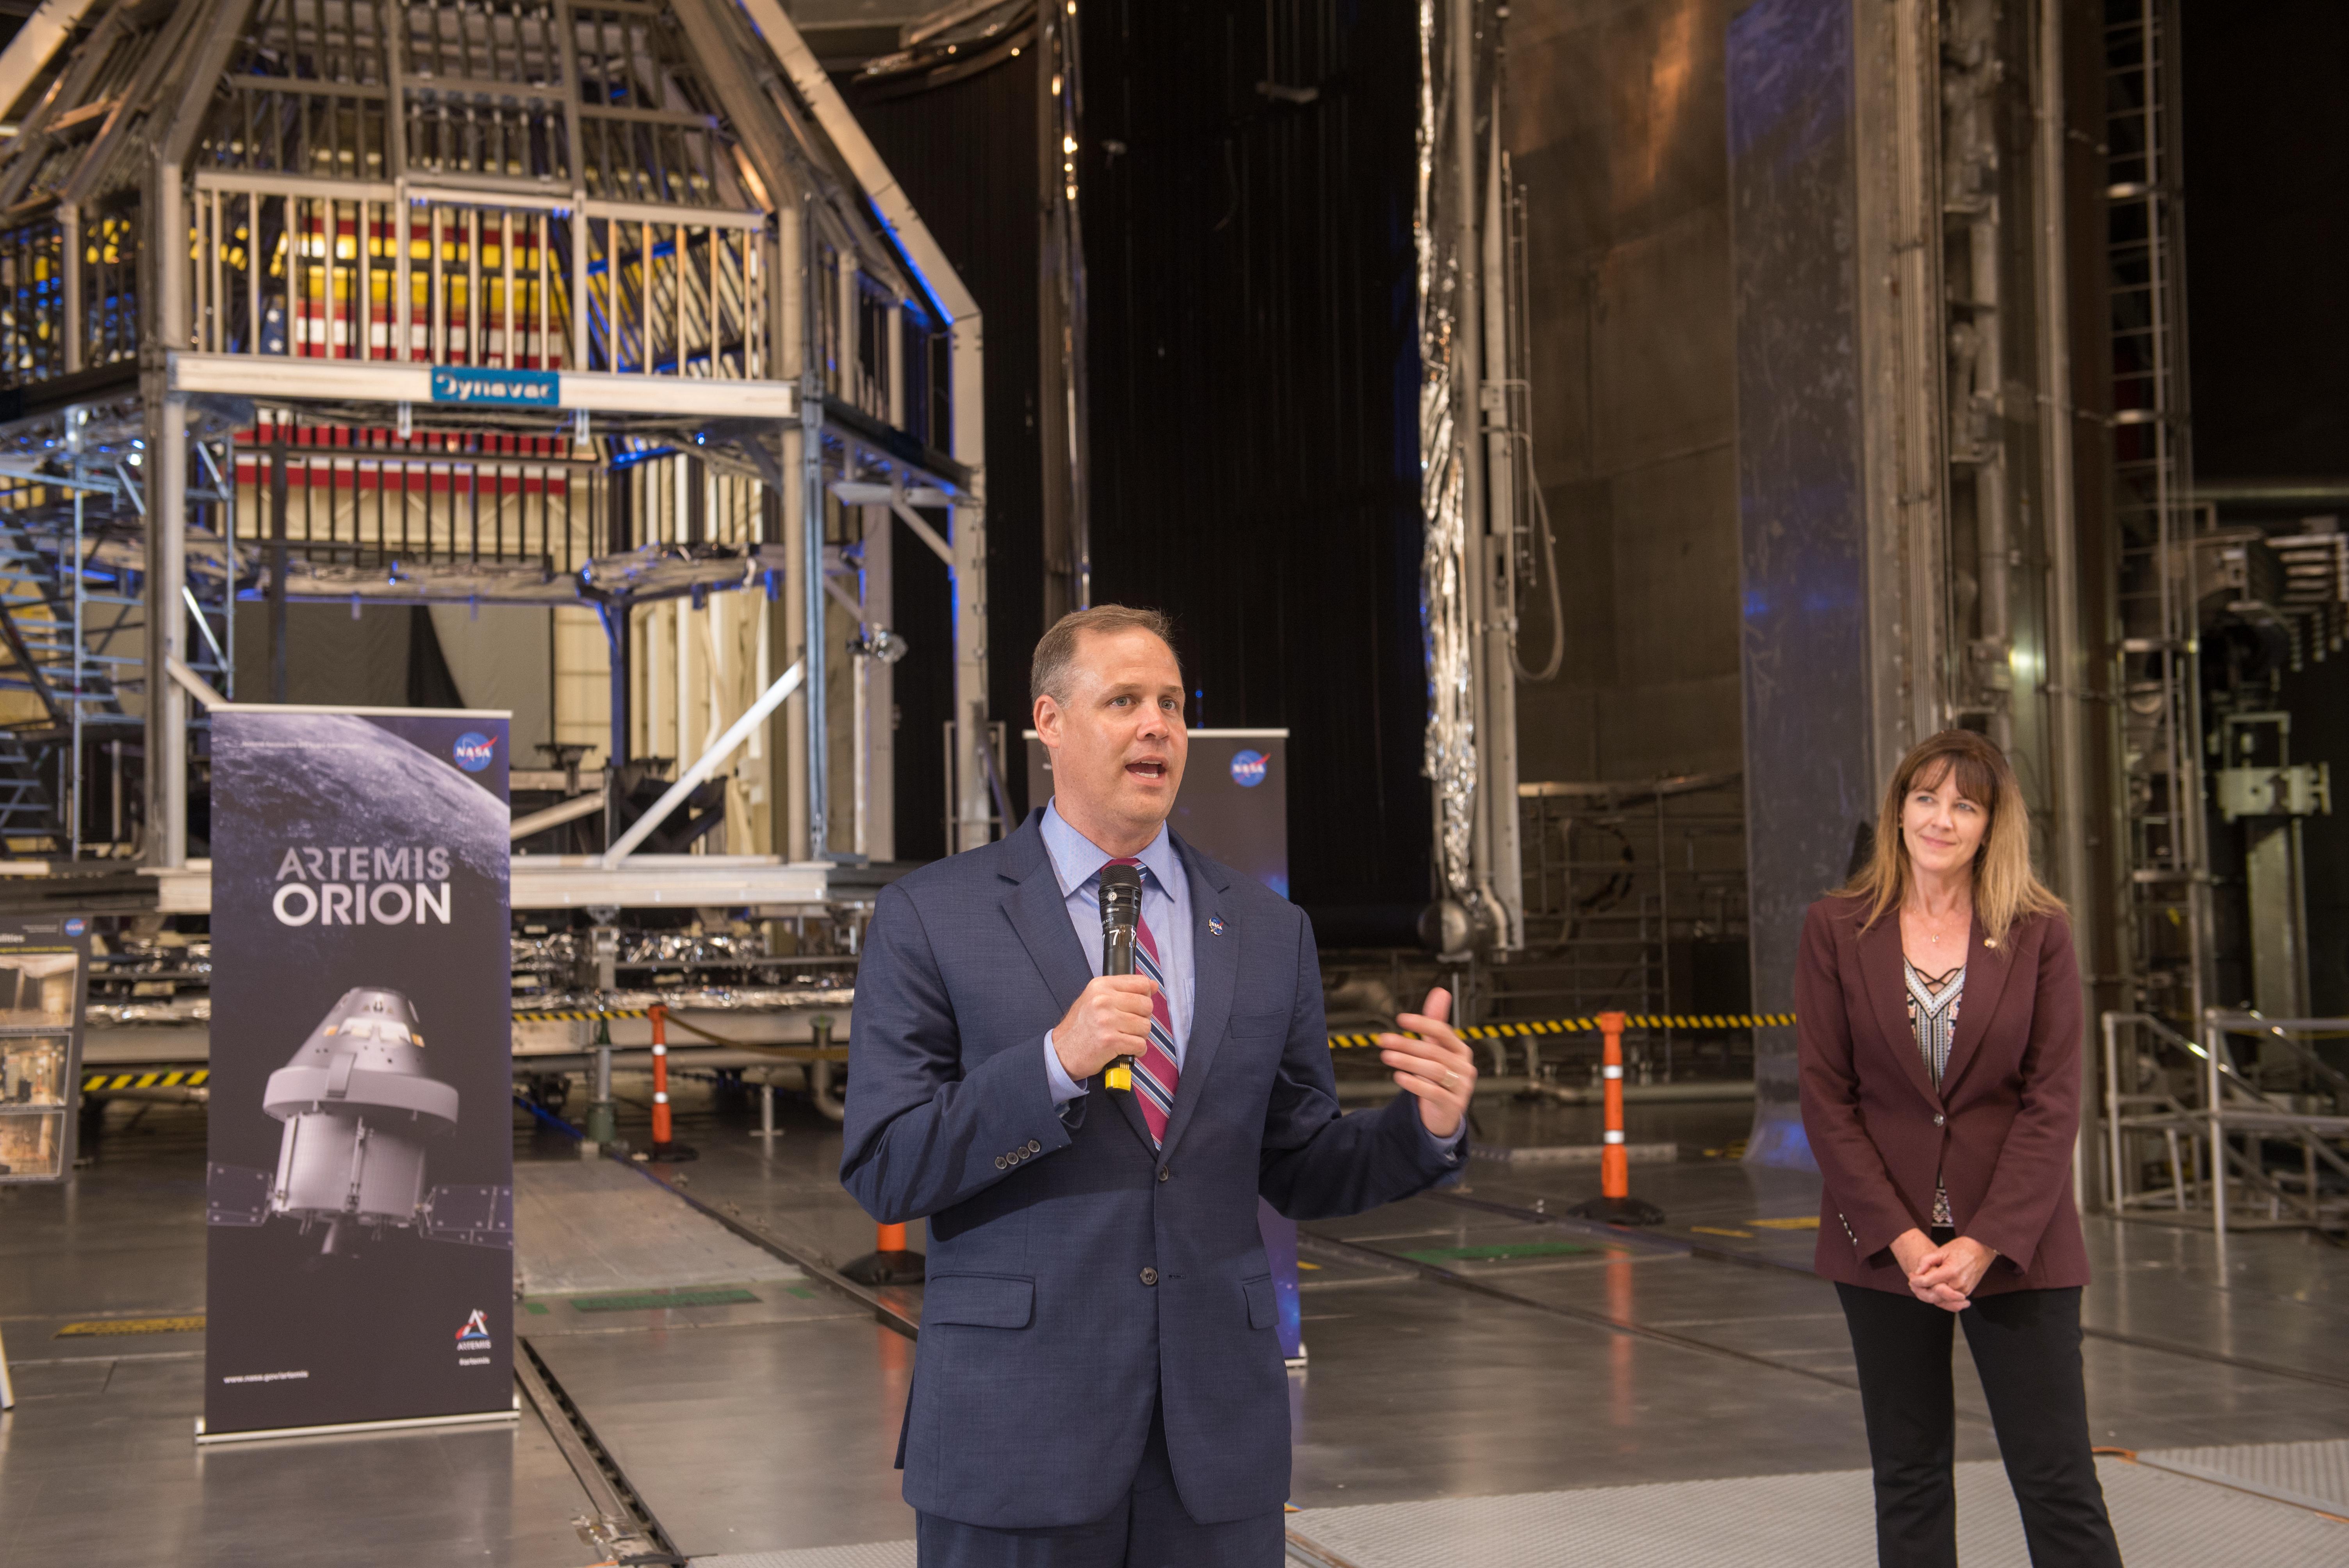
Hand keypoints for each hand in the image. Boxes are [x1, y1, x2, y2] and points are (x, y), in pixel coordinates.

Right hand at [1051, 974, 1158, 1079]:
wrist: (1061, 1052)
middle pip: (1147, 1005)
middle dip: (1142, 1018)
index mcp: (1101, 986)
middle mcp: (1103, 1000)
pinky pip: (1140, 1044)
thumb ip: (1124, 990)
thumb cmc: (1081, 1027)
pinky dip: (1137, 1050)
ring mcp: (1107, 1020)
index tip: (1135, 1007)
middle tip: (1127, 1026)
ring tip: (1124, 1037)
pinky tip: (1124, 1049)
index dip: (1144, 997)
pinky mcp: (1110, 1041)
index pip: (1141, 983)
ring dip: (1139, 1036)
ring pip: (1146, 1026)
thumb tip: (1152, 985)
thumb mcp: (1096, 999)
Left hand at [1377, 988, 1476, 1140]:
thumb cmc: (1439, 1076)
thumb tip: (1440, 991)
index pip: (1443, 1032)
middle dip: (1407, 1044)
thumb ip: (1436, 1022)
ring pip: (1434, 1071)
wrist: (1445, 1112)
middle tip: (1383, 1040)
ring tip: (1387, 1056)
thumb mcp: (1437, 1048)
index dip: (1422, 1024)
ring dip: (1408, 1062)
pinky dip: (1415, 1084)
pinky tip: (1398, 1077)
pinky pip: (1434, 1092)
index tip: (1400, 1019)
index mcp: (1461, 1050)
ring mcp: (1461, 1087)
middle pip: (1434, 1052)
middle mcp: (1464, 1067)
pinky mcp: (1453, 1105)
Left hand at [1909, 1236, 1996, 1309]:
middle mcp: (1958, 1284)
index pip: (1927, 1282)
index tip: (1911, 1276)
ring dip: (1930, 1296)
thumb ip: (1927, 1260)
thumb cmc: (1962, 1248)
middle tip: (1913, 1283)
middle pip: (1933, 1295)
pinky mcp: (1967, 1292)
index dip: (1916, 1280)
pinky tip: (1933, 1291)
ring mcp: (1964, 1290)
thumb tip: (1917, 1271)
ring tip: (1921, 1287)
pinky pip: (1950, 1301)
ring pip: (1942, 1300)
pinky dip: (1940, 1298)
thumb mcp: (1941, 1250)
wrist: (1981, 1250)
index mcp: (1951, 1272)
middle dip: (1921, 1290)